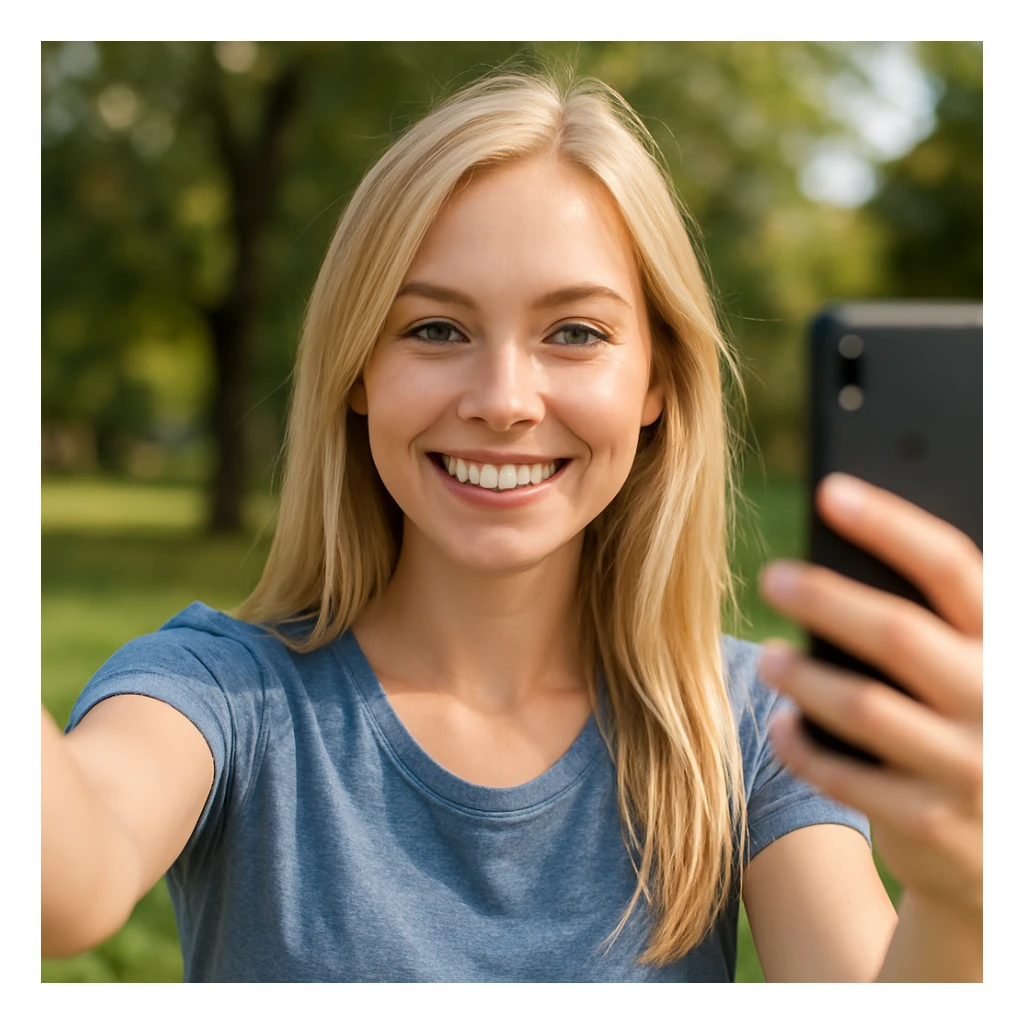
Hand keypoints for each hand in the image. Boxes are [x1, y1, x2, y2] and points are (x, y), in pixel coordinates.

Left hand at [755, 473, 981, 921]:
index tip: (830, 491)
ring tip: (764, 656)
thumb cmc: (981, 729)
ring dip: (802, 675)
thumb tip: (847, 544)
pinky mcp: (934, 826)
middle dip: (825, 597)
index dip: (890, 524)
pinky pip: (846, 777)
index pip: (954, 568)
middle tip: (771, 576)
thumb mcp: (981, 669)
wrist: (1011, 856)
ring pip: (863, 705)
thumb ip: (938, 623)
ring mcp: (972, 769)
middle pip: (898, 632)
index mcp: (1013, 645)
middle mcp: (1003, 702)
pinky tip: (779, 725)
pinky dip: (804, 747)